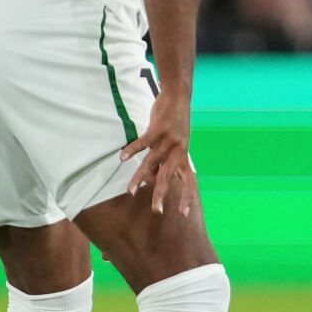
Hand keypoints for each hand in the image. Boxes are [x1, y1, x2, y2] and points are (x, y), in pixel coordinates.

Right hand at [121, 93, 196, 215]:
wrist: (178, 98)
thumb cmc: (174, 124)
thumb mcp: (174, 145)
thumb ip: (164, 161)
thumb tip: (152, 178)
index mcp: (183, 156)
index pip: (189, 181)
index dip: (188, 196)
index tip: (184, 213)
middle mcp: (178, 151)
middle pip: (169, 176)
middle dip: (162, 194)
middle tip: (156, 211)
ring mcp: (169, 140)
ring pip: (152, 163)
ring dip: (140, 177)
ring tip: (130, 191)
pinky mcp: (158, 130)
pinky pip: (143, 143)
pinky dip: (132, 150)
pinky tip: (122, 158)